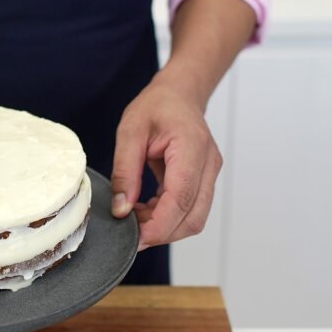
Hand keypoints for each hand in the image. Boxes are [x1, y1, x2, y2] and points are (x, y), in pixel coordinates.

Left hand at [110, 76, 222, 250]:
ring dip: (165, 227)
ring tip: (135, 217)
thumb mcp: (130, 132)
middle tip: (129, 230)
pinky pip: (191, 209)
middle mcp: (208, 164)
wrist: (179, 94)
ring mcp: (210, 174)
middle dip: (161, 232)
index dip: (159, 224)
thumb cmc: (157, 106)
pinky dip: (167, 217)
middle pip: (193, 217)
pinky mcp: (204, 180)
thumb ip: (125, 172)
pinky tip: (145, 210)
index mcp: (191, 147)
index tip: (135, 237)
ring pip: (195, 218)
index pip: (182, 198)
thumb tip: (121, 209)